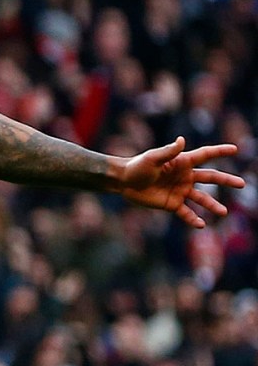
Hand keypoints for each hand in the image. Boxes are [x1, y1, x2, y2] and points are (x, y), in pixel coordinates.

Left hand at [116, 137, 244, 227]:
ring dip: (212, 205)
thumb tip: (181, 140)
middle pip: (210, 178)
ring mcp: (180, 191)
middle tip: (242, 184)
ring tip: (223, 212)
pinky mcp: (172, 204)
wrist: (124, 182)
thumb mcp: (152, 158)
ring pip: (201, 199)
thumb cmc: (137, 166)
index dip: (219, 151)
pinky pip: (186, 213)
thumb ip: (168, 152)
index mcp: (182, 162)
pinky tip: (201, 225)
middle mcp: (184, 176)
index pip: (204, 155)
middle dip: (226, 180)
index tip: (235, 149)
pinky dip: (194, 219)